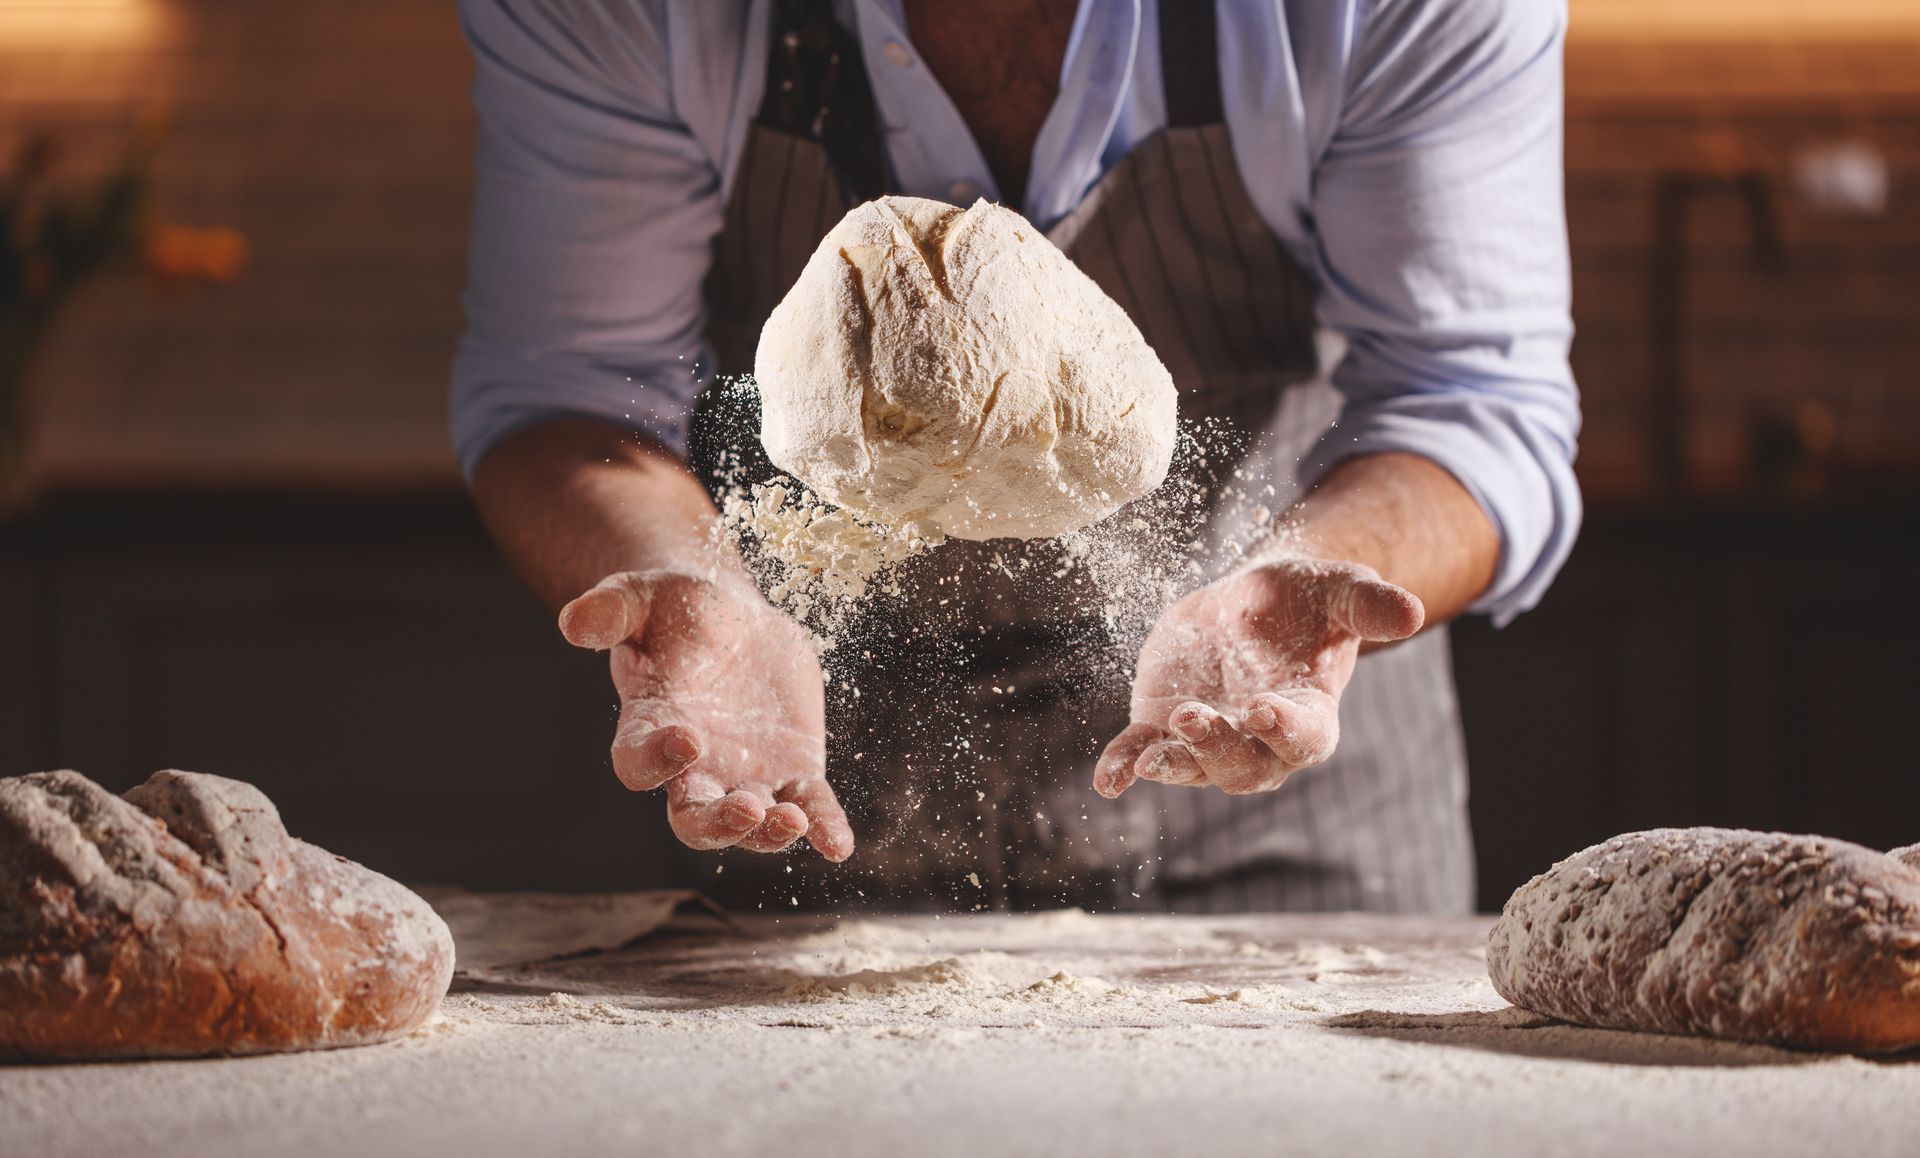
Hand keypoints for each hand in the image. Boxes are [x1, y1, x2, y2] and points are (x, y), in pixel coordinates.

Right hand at [559, 571, 853, 860]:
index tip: (687, 739)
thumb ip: (610, 609)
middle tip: (746, 809)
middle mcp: (694, 768)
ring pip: (752, 824)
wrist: (733, 619)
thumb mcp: (643, 596)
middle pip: (695, 819)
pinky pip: (809, 805)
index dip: (657, 759)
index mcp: (650, 727)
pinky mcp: (793, 770)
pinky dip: (824, 826)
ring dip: (770, 832)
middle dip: (719, 823)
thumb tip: (573, 619)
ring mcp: (746, 775)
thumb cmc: (676, 609)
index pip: (639, 762)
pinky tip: (837, 845)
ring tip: (793, 822)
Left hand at [1094, 556, 1423, 797]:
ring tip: (1148, 758)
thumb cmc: (1309, 600)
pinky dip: (1124, 766)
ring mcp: (1208, 736)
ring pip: (1193, 766)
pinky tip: (1108, 779)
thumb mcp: (1340, 590)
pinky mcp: (1164, 723)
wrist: (1258, 600)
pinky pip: (1143, 751)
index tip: (1263, 708)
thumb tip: (1413, 611)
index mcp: (1309, 714)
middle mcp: (1259, 740)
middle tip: (1194, 718)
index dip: (1285, 730)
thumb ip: (1369, 603)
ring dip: (1173, 764)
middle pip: (1244, 767)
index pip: (1304, 739)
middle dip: (1217, 749)